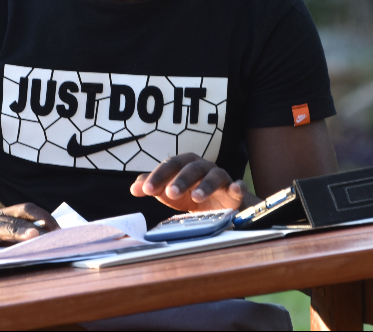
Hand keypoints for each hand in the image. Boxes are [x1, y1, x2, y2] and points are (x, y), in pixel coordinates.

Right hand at [0, 203, 58, 254]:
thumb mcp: (5, 243)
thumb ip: (22, 240)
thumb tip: (51, 239)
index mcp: (2, 216)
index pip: (24, 209)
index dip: (42, 216)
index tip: (58, 230)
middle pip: (12, 219)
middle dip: (30, 226)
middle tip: (44, 234)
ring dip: (13, 232)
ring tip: (29, 236)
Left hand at [130, 153, 262, 212]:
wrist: (218, 207)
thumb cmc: (189, 194)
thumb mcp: (169, 191)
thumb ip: (152, 187)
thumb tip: (134, 188)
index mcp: (185, 165)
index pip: (170, 165)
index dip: (158, 176)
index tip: (146, 190)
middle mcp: (203, 168)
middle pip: (192, 168)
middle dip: (180, 180)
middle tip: (170, 193)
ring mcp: (221, 178)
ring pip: (215, 176)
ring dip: (205, 185)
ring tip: (196, 198)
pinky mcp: (235, 190)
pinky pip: (238, 186)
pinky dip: (237, 187)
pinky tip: (234, 190)